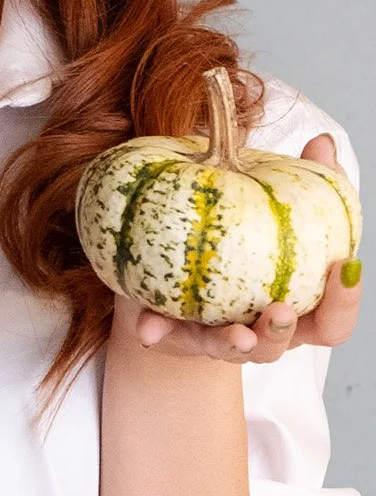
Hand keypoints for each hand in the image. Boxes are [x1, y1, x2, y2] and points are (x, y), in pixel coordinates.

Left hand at [118, 133, 361, 363]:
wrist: (179, 282)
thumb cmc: (241, 241)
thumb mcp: (270, 210)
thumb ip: (302, 181)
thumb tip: (321, 143)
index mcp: (294, 309)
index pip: (332, 320)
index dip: (345, 299)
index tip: (346, 265)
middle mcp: (260, 331)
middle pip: (285, 345)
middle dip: (285, 330)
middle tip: (280, 310)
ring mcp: (218, 339)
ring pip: (233, 352)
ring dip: (236, 343)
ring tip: (236, 332)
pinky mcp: (177, 338)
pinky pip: (168, 339)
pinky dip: (160, 333)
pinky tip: (148, 328)